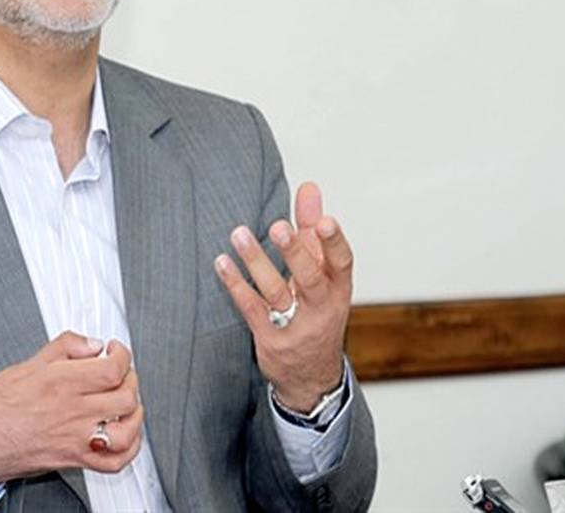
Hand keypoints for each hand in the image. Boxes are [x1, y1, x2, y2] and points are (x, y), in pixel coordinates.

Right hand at [0, 332, 143, 485]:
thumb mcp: (28, 363)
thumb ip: (64, 347)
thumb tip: (90, 343)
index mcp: (62, 383)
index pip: (112, 368)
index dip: (122, 356)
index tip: (115, 351)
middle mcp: (73, 411)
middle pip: (125, 396)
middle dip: (130, 380)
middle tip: (122, 374)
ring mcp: (76, 438)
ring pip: (126, 430)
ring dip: (134, 414)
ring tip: (127, 403)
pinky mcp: (74, 459)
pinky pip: (115, 461)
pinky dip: (129, 449)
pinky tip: (126, 435)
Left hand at [213, 182, 351, 412]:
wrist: (311, 377)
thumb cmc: (316, 312)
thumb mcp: (322, 274)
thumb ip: (312, 230)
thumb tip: (309, 188)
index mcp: (339, 289)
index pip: (342, 264)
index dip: (335, 243)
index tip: (325, 221)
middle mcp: (321, 308)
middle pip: (311, 278)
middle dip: (295, 252)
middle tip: (276, 226)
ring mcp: (295, 326)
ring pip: (276, 292)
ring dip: (256, 262)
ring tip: (238, 234)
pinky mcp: (270, 338)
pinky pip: (252, 309)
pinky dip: (237, 285)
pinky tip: (222, 263)